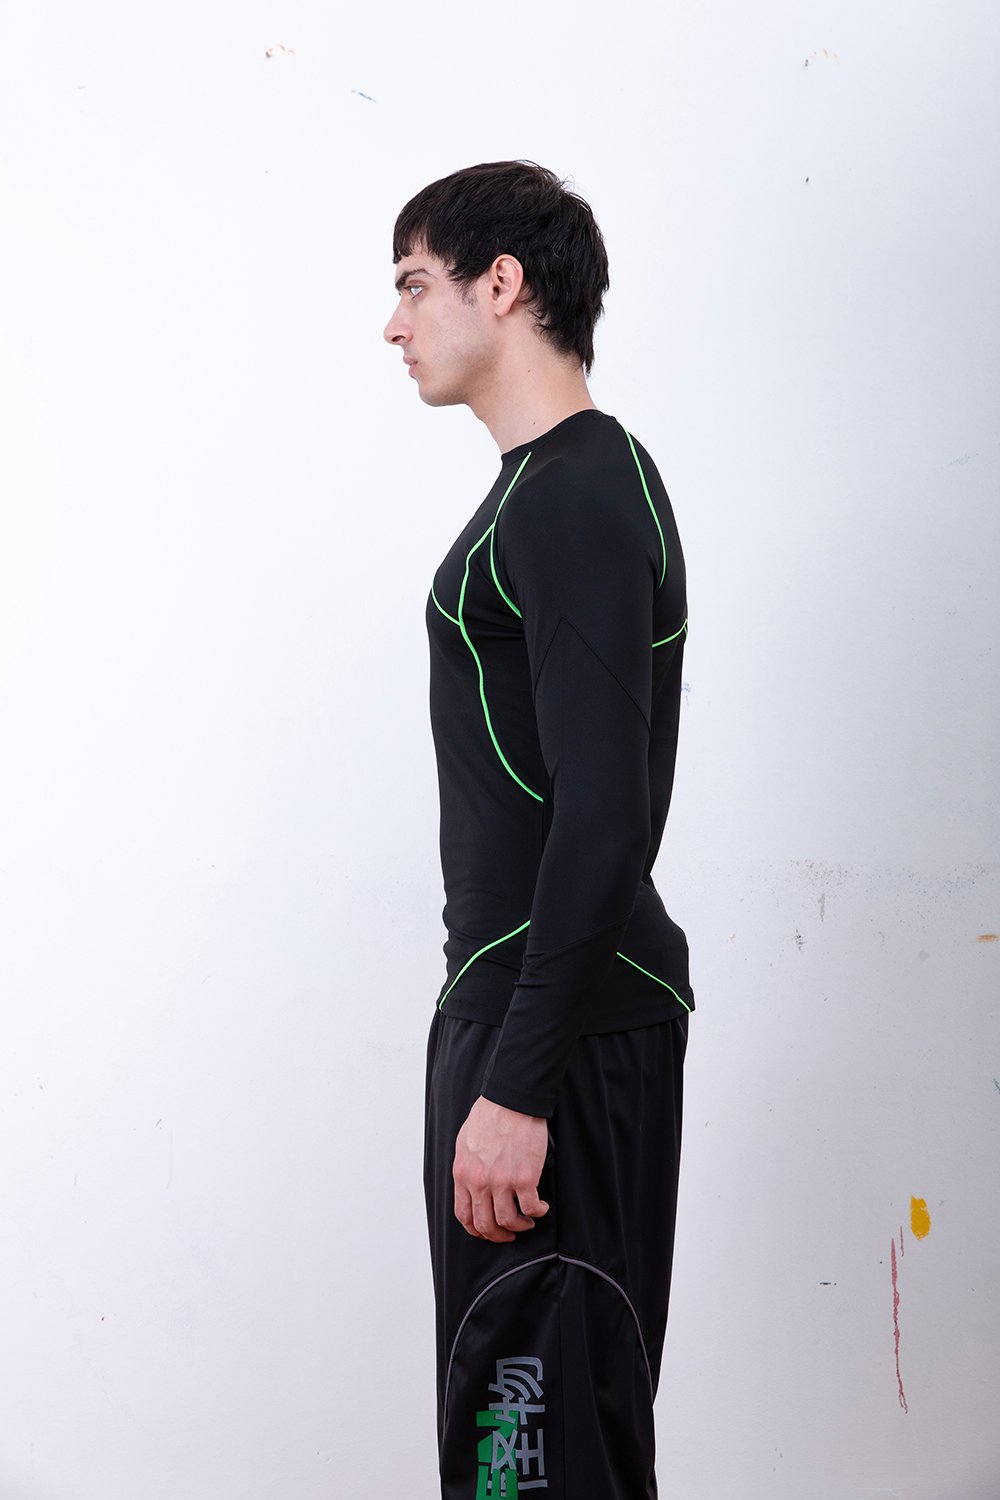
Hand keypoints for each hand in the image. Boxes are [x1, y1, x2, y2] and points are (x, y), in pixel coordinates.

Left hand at [453, 1096, 550, 1242]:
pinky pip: (531, 1207)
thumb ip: (466, 1168)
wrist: (511, 1101)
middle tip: (508, 1234)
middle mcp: (480, 1182)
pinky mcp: (524, 1177)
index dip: (476, 1230)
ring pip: (508, 1221)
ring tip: (527, 1221)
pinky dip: (537, 1212)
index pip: (464, 1214)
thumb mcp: (464, 1143)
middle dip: (498, 1235)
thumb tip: (471, 1185)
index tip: (487, 1231)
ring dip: (520, 1226)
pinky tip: (541, 1207)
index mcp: (463, 1174)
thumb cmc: (490, 1116)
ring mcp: (502, 1181)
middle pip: (485, 1224)